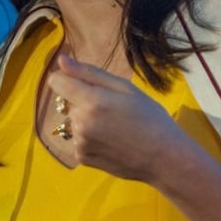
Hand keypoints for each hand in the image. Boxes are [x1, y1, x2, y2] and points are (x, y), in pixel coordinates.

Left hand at [47, 54, 186, 181]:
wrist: (164, 158)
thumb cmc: (150, 117)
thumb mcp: (125, 88)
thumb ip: (89, 73)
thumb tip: (61, 61)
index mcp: (91, 101)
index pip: (56, 82)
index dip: (69, 79)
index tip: (86, 85)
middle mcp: (80, 123)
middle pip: (68, 103)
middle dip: (84, 102)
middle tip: (114, 110)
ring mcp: (79, 143)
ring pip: (74, 122)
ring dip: (87, 121)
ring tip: (115, 129)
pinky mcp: (82, 158)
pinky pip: (79, 140)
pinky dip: (90, 139)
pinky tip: (112, 142)